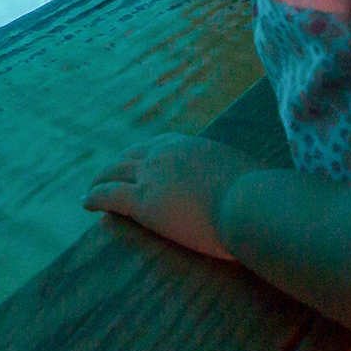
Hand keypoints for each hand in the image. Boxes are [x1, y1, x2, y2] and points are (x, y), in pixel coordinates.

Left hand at [83, 132, 261, 260]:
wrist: (253, 205)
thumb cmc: (263, 198)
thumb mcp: (252, 178)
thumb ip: (244, 179)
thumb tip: (264, 191)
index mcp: (194, 146)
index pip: (161, 145)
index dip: (145, 155)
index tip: (138, 161)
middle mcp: (168, 154)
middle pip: (132, 156)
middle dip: (118, 165)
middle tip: (108, 174)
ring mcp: (153, 176)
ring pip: (115, 172)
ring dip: (100, 179)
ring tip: (92, 188)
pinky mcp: (144, 202)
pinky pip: (110, 195)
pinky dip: (94, 197)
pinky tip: (86, 203)